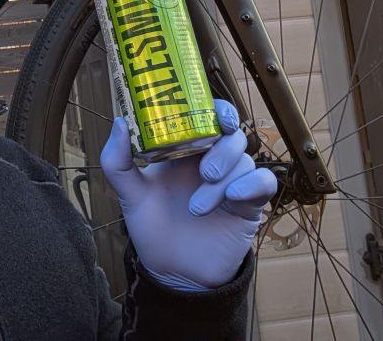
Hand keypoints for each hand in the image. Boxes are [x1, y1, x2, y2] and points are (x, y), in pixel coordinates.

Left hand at [100, 99, 276, 290]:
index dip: (217, 109)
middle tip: (205, 172)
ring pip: (244, 160)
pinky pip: (263, 182)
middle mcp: (212, 161)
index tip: (215, 114)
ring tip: (198, 207)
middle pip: (232, 134)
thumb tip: (120, 122)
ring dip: (224, 179)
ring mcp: (232, 181)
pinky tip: (234, 198)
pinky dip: (252, 185)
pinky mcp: (249, 204)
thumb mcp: (130, 194)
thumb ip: (118, 161)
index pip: (208, 118)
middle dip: (222, 148)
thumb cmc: (153, 228)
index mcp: (186, 151)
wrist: (173, 272)